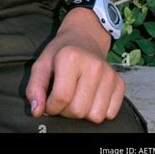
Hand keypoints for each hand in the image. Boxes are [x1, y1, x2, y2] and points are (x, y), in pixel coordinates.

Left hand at [26, 7, 124, 123]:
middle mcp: (93, 65)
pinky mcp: (120, 83)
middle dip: (66, 111)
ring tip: (77, 97)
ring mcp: (109, 74)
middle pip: (78, 110)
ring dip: (83, 113)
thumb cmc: (60, 53)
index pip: (61, 97)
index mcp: (70, 57)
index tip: (49, 101)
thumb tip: (36, 111)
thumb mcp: (42, 64)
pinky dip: (99, 111)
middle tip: (63, 98)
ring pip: (95, 116)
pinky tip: (91, 97)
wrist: (84, 37)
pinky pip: (110, 114)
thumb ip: (35, 87)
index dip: (51, 107)